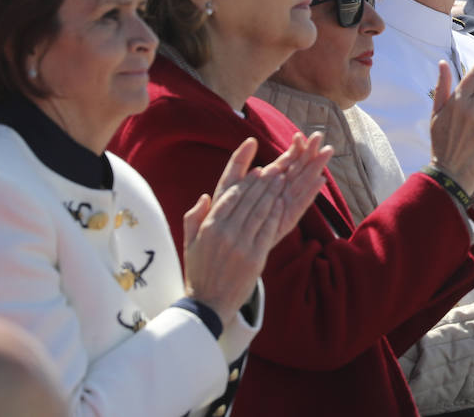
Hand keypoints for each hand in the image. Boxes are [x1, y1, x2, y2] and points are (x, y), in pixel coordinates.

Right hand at [183, 134, 331, 326]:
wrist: (208, 304)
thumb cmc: (199, 271)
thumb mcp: (189, 243)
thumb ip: (194, 217)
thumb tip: (206, 195)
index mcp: (209, 227)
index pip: (231, 196)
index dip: (246, 180)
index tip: (258, 169)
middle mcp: (225, 233)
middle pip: (249, 200)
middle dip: (264, 182)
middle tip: (278, 168)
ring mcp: (241, 245)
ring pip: (261, 211)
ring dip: (273, 193)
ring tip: (283, 179)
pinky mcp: (255, 256)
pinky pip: (268, 229)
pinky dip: (276, 214)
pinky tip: (282, 202)